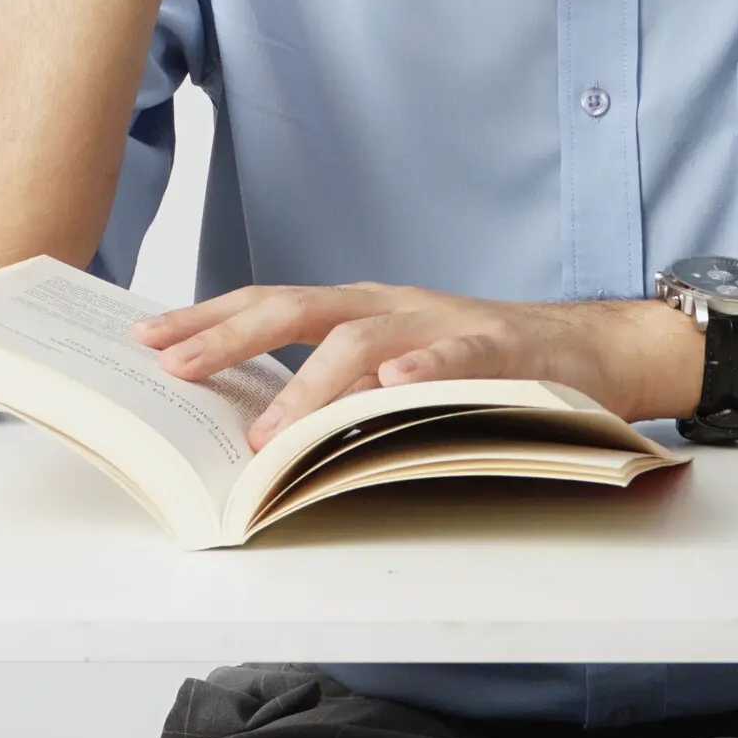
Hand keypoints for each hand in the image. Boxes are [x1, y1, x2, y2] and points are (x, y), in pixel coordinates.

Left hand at [131, 279, 702, 445]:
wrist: (589, 350)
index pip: (270, 305)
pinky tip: (392, 391)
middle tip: (175, 369)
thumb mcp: (398, 372)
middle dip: (230, 337)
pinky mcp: (499, 351)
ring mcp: (443, 324)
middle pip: (297, 309)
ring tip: (270, 431)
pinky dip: (423, 371)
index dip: (208, 320)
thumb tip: (252, 431)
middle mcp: (392, 307)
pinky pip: (456, 358)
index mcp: (363, 310)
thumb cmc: (482, 369)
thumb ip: (339, 387)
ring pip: (365, 341)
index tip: (148, 342)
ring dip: (310, 386)